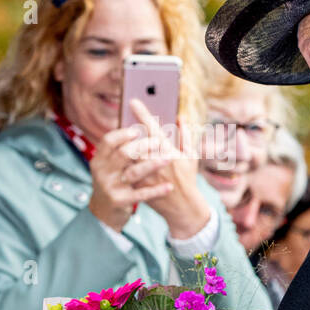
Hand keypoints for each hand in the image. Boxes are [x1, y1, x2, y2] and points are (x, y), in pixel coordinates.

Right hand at [87, 122, 176, 231]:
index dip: (123, 134)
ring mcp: (110, 187)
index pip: (108, 141)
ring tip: (168, 159)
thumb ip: (119, 151)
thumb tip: (139, 127)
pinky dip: (156, 191)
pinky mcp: (120, 201)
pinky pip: (141, 195)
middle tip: (159, 142)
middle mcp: (102, 172)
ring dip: (152, 164)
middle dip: (143, 146)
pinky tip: (168, 187)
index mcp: (99, 160)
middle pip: (123, 154)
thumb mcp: (108, 167)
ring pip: (134, 173)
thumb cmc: (112, 183)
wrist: (103, 213)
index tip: (138, 129)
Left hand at [126, 98, 208, 238]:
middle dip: (128, 130)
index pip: (152, 128)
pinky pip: (126, 171)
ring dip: (123, 146)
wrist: (182, 207)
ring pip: (128, 155)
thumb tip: (181, 118)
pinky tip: (119, 156)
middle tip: (123, 121)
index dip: (142, 114)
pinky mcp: (138, 186)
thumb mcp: (191, 156)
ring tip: (121, 139)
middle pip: (136, 140)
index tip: (133, 102)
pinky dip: (122, 162)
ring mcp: (146, 175)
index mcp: (169, 152)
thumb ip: (186, 135)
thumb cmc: (188, 179)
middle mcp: (157, 162)